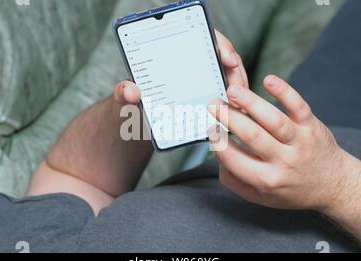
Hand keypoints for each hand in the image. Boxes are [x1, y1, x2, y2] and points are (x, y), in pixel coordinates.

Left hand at [112, 29, 247, 109]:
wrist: (129, 123)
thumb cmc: (126, 105)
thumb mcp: (122, 99)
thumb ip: (122, 93)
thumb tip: (132, 91)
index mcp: (170, 52)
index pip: (203, 37)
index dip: (220, 44)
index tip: (228, 59)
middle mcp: (188, 62)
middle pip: (222, 58)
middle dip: (235, 72)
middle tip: (236, 92)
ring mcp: (198, 79)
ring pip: (228, 77)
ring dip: (237, 91)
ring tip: (238, 108)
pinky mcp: (202, 97)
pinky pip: (223, 97)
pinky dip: (231, 105)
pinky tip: (234, 117)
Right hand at [209, 75, 353, 211]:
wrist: (333, 185)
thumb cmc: (292, 188)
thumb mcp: (261, 197)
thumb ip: (235, 181)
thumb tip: (218, 157)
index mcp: (267, 180)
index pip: (235, 159)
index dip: (218, 143)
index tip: (210, 129)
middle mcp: (284, 161)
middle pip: (253, 136)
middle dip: (230, 118)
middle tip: (213, 105)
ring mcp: (300, 142)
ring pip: (273, 120)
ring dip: (251, 103)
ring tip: (232, 91)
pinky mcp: (312, 126)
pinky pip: (298, 107)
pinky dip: (284, 92)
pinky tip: (268, 80)